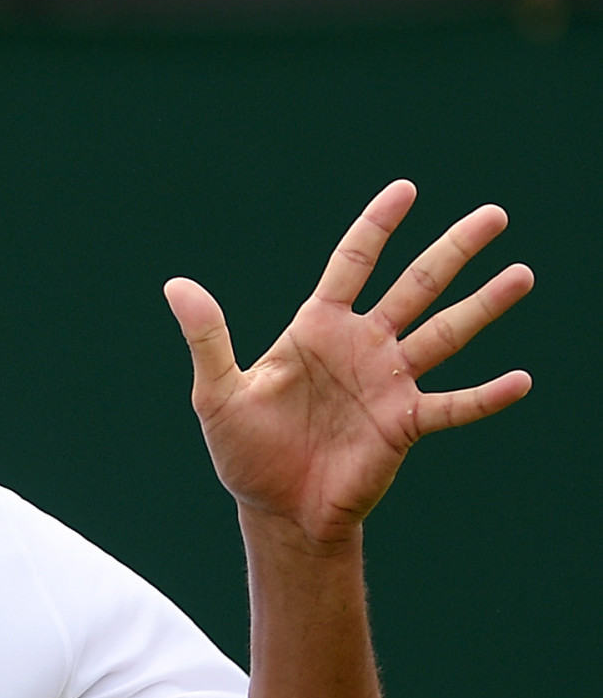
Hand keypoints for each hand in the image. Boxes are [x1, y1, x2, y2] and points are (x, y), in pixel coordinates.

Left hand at [166, 180, 533, 548]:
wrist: (275, 508)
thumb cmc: (244, 448)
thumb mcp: (218, 392)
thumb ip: (207, 337)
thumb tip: (175, 285)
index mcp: (318, 328)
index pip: (353, 264)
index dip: (377, 226)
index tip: (406, 189)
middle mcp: (362, 346)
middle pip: (416, 286)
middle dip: (453, 251)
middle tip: (494, 215)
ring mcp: (389, 383)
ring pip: (446, 334)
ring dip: (483, 306)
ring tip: (523, 273)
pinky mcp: (405, 425)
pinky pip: (453, 405)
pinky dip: (486, 396)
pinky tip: (522, 379)